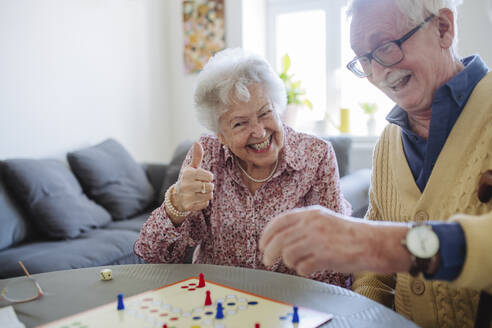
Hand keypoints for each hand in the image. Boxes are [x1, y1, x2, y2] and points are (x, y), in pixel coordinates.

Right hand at [172, 142, 213, 213]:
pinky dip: (204, 202)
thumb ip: (196, 156)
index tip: (203, 177)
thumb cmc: (188, 179)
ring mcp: (187, 196)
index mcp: (188, 173)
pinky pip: (205, 204)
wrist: (177, 197)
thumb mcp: (191, 168)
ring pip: (209, 195)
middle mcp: (186, 185)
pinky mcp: (189, 207)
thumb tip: (197, 142)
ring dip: (207, 194)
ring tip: (200, 192)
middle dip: (208, 186)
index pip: (209, 176)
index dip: (208, 177)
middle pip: (210, 186)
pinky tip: (197, 199)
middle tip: (201, 186)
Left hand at [259, 206, 409, 274]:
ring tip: (300, 263)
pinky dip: (303, 270)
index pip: (280, 221)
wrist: (374, 242)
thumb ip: (304, 224)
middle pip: (279, 239)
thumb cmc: (350, 233)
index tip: (262, 244)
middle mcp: (312, 224)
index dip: (267, 234)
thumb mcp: (325, 219)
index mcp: (311, 213)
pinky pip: (302, 266)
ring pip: (288, 254)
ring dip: (290, 262)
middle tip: (266, 261)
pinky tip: (312, 268)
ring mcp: (318, 239)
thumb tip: (281, 237)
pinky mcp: (325, 255)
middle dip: (269, 252)